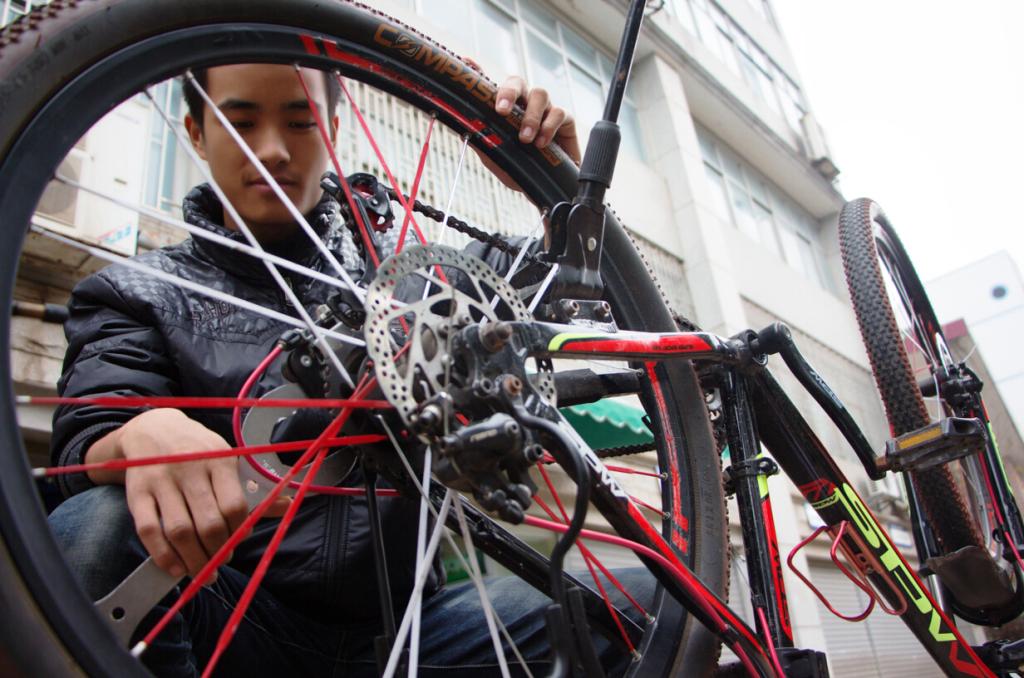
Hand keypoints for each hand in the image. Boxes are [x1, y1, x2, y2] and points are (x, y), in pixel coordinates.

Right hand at [85, 408, 286, 577]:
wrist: (152, 428)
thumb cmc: (198, 449)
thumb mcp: (227, 458)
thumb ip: (253, 487)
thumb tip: (287, 504)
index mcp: (219, 460)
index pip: (234, 506)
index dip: (238, 531)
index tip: (238, 542)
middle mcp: (190, 469)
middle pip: (208, 523)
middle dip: (217, 552)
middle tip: (220, 563)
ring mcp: (161, 482)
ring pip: (179, 531)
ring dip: (193, 559)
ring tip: (202, 572)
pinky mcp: (137, 492)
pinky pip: (148, 530)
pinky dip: (163, 555)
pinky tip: (175, 568)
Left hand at [472, 72, 580, 192]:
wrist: (546, 189)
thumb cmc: (520, 170)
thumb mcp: (496, 158)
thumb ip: (482, 141)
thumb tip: (462, 129)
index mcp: (506, 109)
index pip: (492, 86)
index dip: (480, 72)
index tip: (468, 63)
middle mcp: (525, 103)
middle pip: (517, 82)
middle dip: (509, 92)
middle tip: (502, 111)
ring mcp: (545, 109)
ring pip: (540, 93)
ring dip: (531, 115)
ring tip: (525, 138)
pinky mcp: (565, 120)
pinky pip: (559, 113)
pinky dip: (549, 127)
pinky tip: (542, 143)